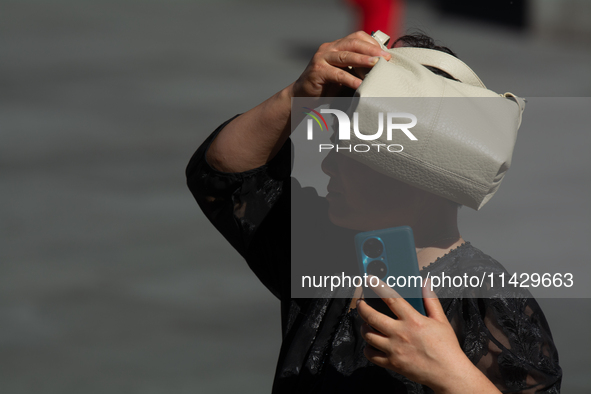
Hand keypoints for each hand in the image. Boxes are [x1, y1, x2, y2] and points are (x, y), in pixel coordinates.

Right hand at [290, 31, 390, 97]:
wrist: (301, 97)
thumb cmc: (326, 87)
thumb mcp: (343, 73)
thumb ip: (356, 67)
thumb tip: (379, 68)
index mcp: (335, 46)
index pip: (356, 37)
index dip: (372, 43)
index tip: (385, 53)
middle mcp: (328, 48)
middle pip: (353, 43)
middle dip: (371, 50)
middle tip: (385, 58)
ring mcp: (321, 58)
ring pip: (345, 56)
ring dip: (363, 60)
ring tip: (376, 65)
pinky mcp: (317, 71)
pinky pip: (337, 74)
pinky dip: (350, 79)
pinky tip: (360, 84)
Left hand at [357, 278, 500, 393]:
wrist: (449, 374)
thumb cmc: (446, 347)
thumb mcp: (441, 320)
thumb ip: (431, 300)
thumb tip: (426, 283)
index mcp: (413, 320)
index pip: (391, 299)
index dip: (378, 287)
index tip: (370, 280)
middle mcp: (401, 334)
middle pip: (372, 317)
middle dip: (362, 308)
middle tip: (361, 304)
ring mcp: (394, 349)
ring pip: (368, 335)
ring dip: (364, 327)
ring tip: (367, 324)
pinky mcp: (392, 363)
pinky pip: (371, 355)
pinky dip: (368, 348)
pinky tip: (372, 343)